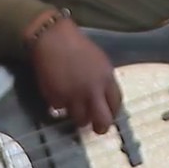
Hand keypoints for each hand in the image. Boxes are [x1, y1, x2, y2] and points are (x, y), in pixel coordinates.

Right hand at [29, 16, 122, 133]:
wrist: (52, 38)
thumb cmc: (76, 45)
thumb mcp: (98, 61)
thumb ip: (102, 80)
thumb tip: (102, 98)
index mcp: (106, 79)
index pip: (116, 105)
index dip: (112, 112)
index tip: (108, 115)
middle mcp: (92, 91)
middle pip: (102, 120)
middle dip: (100, 128)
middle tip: (96, 128)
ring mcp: (74, 96)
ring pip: (81, 120)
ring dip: (78, 117)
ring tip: (74, 110)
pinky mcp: (56, 98)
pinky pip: (60, 109)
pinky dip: (60, 105)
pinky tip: (58, 94)